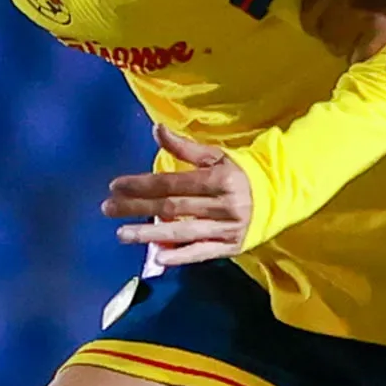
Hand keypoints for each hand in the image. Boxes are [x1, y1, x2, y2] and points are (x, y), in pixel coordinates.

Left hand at [103, 126, 251, 267]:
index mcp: (219, 178)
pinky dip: (180, 256)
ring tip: (122, 234)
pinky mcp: (231, 247)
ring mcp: (227, 228)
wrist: (277, 196)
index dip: (141, 184)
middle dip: (136, 207)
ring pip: (182, 232)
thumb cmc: (239, 174)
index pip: (172, 182)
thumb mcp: (216, 156)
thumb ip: (185, 147)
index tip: (115, 186)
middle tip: (108, 209)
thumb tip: (156, 129)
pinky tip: (157, 257)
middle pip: (172, 207)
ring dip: (149, 233)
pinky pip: (202, 253)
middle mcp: (223, 204)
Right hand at [297, 0, 385, 63]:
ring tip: (342, 29)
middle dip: (346, 48)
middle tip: (357, 40)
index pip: (358, 57)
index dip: (363, 58)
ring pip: (320, 31)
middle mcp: (354, 12)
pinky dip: (313, 18)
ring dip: (329, 34)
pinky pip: (307, 10)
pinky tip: (326, 17)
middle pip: (336, 47)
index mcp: (381, 22)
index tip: (369, 53)